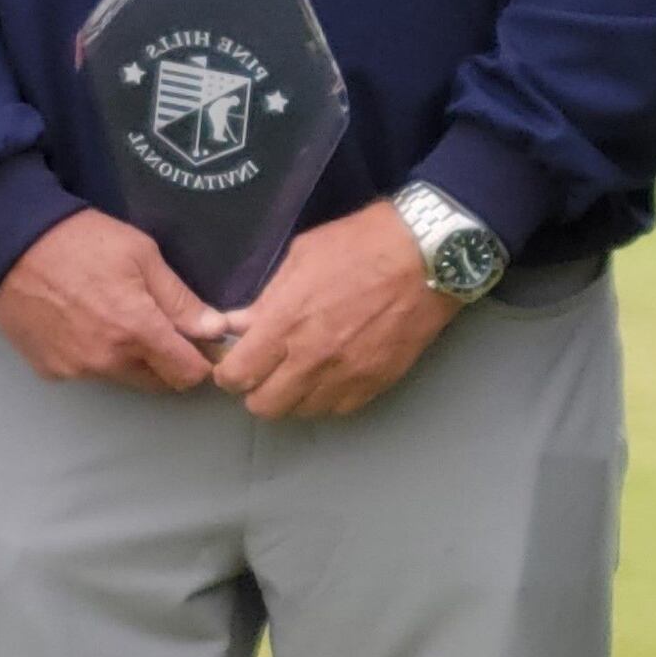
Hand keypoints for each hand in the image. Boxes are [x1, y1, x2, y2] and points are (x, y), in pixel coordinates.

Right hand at [0, 210, 230, 391]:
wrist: (9, 241)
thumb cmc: (81, 239)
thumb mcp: (140, 253)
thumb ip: (180, 298)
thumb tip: (217, 331)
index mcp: (136, 330)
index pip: (187, 374)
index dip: (199, 359)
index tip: (196, 341)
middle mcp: (108, 360)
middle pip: (157, 382)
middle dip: (165, 359)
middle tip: (152, 323)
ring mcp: (76, 370)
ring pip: (122, 378)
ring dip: (128, 358)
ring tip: (109, 316)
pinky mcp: (50, 370)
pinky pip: (86, 372)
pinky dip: (91, 356)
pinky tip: (77, 322)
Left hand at [208, 202, 461, 419]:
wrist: (427, 256)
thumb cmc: (359, 244)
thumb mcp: (301, 257)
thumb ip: (266, 298)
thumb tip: (236, 324)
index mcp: (286, 322)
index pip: (237, 375)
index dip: (228, 374)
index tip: (233, 363)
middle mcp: (312, 358)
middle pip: (264, 406)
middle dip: (256, 390)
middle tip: (265, 370)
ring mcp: (347, 375)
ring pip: (301, 412)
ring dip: (292, 396)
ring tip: (299, 371)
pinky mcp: (376, 383)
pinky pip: (339, 409)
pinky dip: (327, 398)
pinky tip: (329, 375)